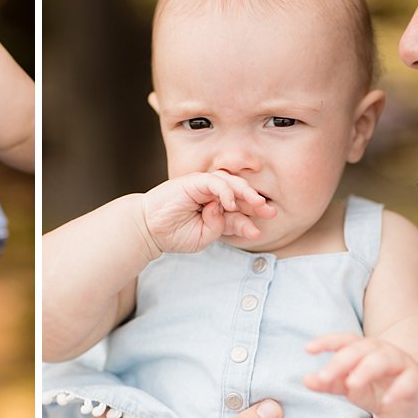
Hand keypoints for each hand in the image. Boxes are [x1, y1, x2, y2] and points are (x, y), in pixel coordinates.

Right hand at [141, 171, 275, 255]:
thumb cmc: (173, 234)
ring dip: (246, 193)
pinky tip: (229, 204)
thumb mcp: (205, 236)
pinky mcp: (194, 181)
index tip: (259, 231)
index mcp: (215, 208)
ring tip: (256, 204)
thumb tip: (231, 212)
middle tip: (269, 211)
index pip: (239, 210)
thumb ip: (221, 226)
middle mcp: (212, 195)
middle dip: (256, 202)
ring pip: (232, 183)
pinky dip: (226, 191)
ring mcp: (203, 186)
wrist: (148, 230)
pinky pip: (216, 182)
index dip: (251, 218)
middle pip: (240, 193)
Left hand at [304, 333, 417, 417]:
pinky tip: (386, 402)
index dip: (327, 342)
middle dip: (341, 362)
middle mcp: (382, 352)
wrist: (411, 406)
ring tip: (351, 385)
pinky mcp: (416, 381)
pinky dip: (398, 391)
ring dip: (366, 371)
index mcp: (363, 350)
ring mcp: (401, 364)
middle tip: (324, 377)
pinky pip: (408, 382)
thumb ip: (330, 383)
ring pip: (383, 360)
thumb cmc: (376, 390)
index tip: (308, 349)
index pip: (344, 341)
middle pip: (360, 350)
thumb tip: (306, 380)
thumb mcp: (350, 387)